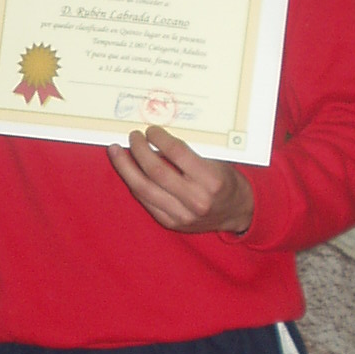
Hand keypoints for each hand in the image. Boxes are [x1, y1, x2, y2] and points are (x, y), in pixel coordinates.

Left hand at [107, 127, 253, 234]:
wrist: (237, 212)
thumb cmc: (226, 181)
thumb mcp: (217, 162)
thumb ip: (189, 153)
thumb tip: (156, 136)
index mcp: (211, 180)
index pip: (177, 152)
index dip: (159, 138)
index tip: (151, 130)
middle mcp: (196, 199)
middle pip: (155, 170)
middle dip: (138, 150)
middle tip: (133, 136)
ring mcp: (182, 215)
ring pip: (143, 188)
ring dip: (126, 167)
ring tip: (117, 151)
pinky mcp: (171, 223)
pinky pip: (145, 201)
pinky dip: (134, 183)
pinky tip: (127, 171)